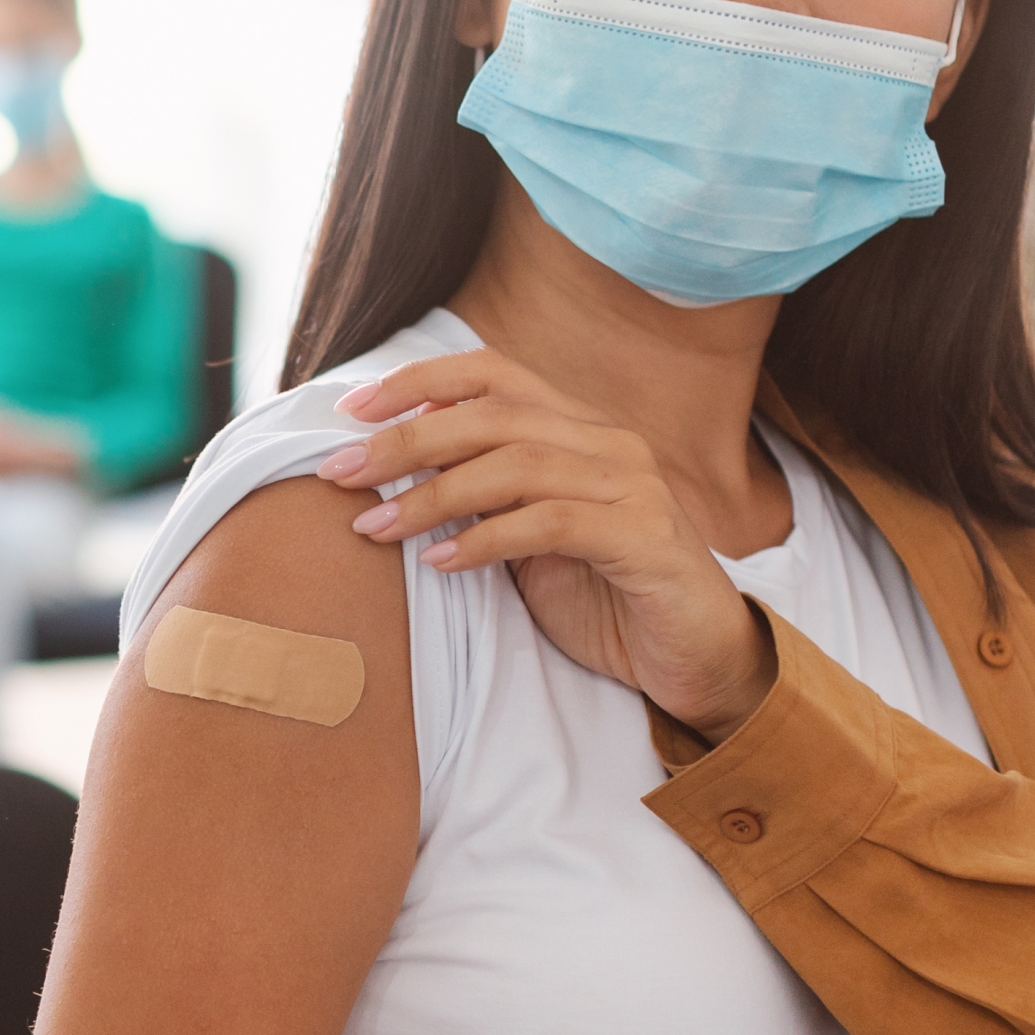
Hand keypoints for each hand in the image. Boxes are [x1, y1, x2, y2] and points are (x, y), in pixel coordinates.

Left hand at [321, 349, 776, 738]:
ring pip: (517, 463)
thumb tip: (389, 477)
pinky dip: (486, 540)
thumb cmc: (606, 600)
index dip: (419, 382)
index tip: (350, 408)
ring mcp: (633, 486)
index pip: (493, 374)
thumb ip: (479, 501)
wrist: (697, 661)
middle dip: (404, 440)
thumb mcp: (526, 543)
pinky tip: (439, 563)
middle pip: (493, 414)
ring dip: (433, 495)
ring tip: (372, 525)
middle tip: (338, 471)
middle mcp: (609, 444)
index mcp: (579, 430)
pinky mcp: (644, 538)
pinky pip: (551, 522)